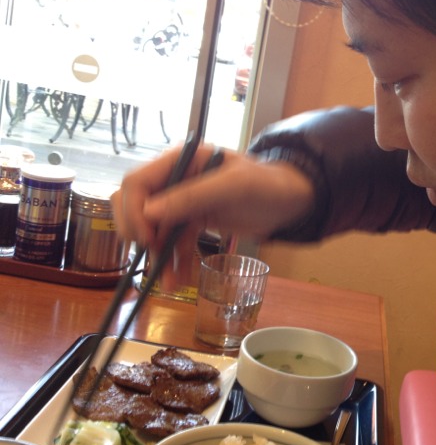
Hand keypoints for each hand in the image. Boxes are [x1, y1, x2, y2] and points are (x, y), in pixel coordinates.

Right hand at [111, 143, 313, 286]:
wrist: (292, 200)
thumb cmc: (268, 184)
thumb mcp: (234, 186)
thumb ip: (193, 195)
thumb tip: (149, 212)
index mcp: (181, 160)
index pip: (137, 182)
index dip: (134, 210)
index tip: (148, 239)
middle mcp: (176, 178)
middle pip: (136, 206)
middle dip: (141, 234)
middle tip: (154, 258)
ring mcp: (184, 201)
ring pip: (154, 229)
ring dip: (158, 256)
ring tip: (169, 283)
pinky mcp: (194, 220)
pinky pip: (174, 242)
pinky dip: (174, 260)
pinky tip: (179, 279)